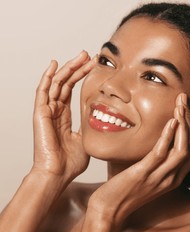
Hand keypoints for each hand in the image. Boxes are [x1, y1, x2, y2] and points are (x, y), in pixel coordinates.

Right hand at [32, 51, 95, 184]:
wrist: (58, 174)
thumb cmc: (71, 162)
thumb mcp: (87, 139)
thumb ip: (92, 127)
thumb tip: (106, 121)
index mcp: (65, 116)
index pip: (73, 89)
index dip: (83, 76)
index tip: (95, 65)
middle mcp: (55, 111)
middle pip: (65, 82)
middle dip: (77, 67)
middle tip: (89, 55)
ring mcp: (47, 112)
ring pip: (56, 83)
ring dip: (68, 68)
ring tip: (80, 55)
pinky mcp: (40, 114)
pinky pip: (43, 92)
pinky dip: (48, 77)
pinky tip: (54, 65)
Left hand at [88, 93, 189, 225]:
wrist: (108, 211)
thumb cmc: (124, 190)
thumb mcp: (148, 175)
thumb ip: (157, 161)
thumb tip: (160, 141)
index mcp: (175, 178)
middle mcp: (172, 179)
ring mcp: (159, 178)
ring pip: (182, 150)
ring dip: (184, 126)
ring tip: (181, 107)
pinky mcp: (143, 175)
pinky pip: (160, 154)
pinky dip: (168, 136)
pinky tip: (170, 122)